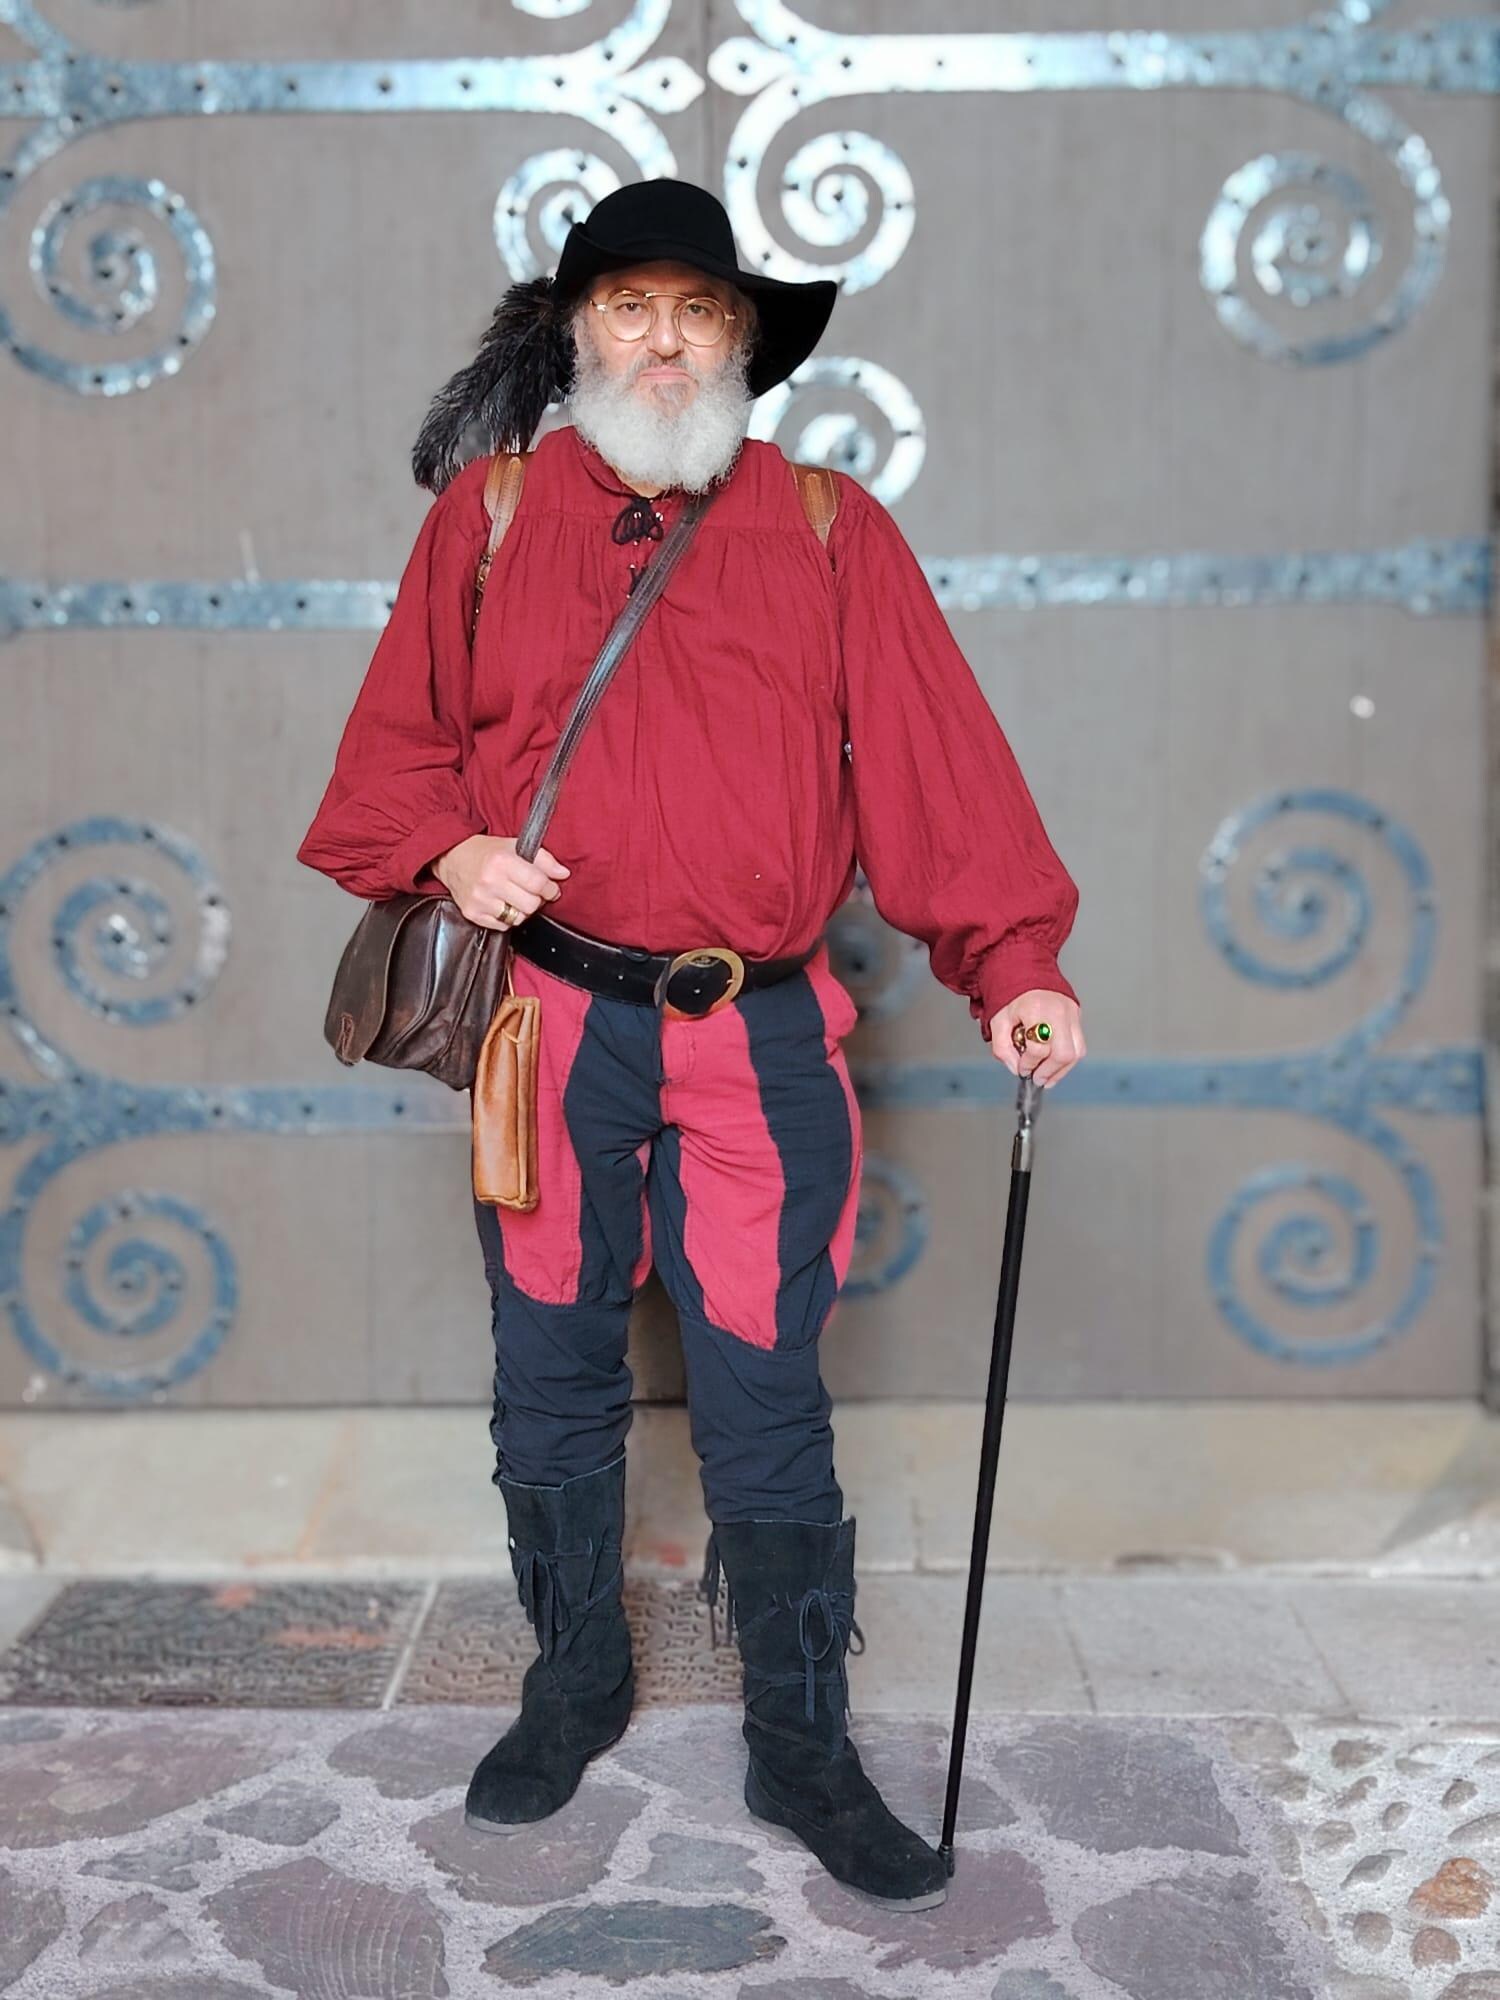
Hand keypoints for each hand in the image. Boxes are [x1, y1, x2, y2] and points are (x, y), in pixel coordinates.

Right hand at [431, 834, 569, 929]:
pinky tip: (502, 903)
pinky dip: (507, 918)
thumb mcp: (515, 846)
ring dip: (523, 910)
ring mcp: (479, 900)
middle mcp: (489, 882)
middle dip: (537, 899)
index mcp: (501, 861)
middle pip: (531, 904)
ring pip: (519, 918)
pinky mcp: (472, 914)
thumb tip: (563, 874)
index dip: (550, 888)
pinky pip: (503, 926)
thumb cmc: (487, 852)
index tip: (551, 888)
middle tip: (533, 892)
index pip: (538, 883)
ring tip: (516, 897)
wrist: (452, 858)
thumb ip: (543, 859)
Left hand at [986, 990, 1083, 1086]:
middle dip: (1050, 1071)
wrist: (1025, 969)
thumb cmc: (1011, 993)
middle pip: (1064, 1053)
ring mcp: (1071, 1012)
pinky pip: (1079, 1045)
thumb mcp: (998, 1020)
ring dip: (1061, 1070)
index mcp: (1036, 1009)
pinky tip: (1055, 1066)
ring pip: (1076, 1052)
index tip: (1022, 1069)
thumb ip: (1002, 1048)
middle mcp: (1058, 1011)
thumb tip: (1016, 1068)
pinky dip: (1067, 1060)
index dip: (1029, 1064)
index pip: (1038, 1048)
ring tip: (1047, 1077)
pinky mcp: (1077, 1015)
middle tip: (1037, 1078)